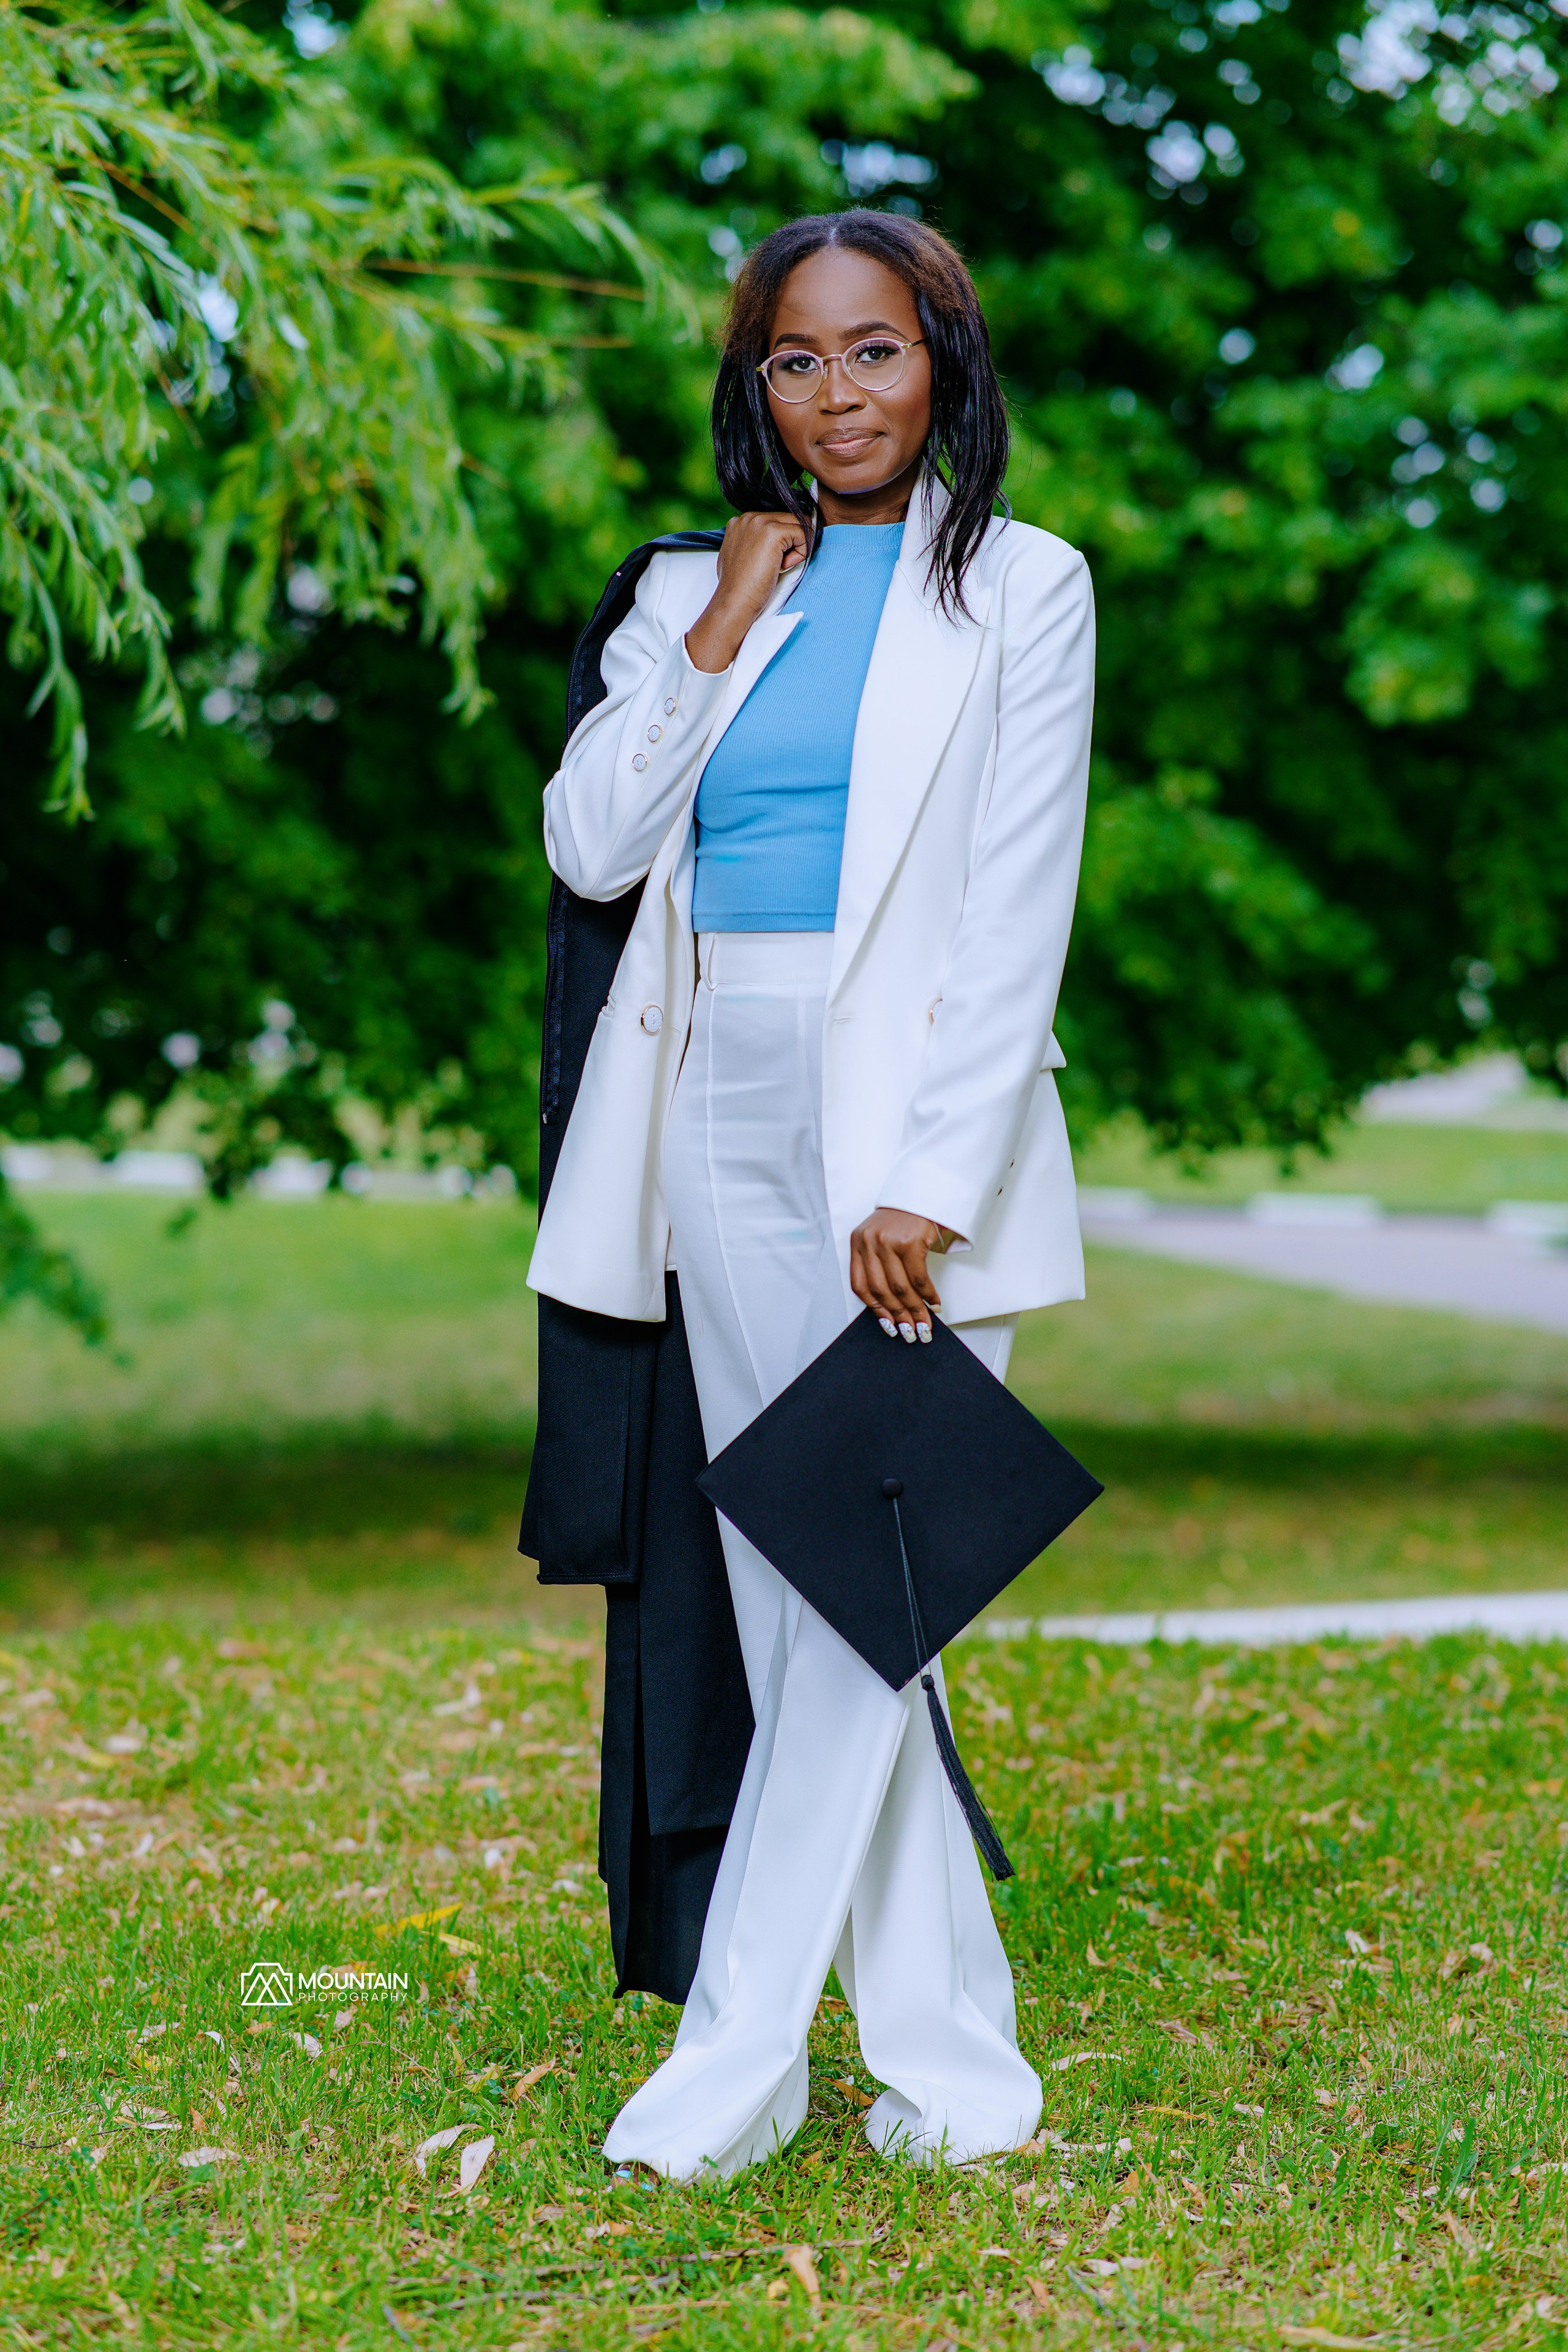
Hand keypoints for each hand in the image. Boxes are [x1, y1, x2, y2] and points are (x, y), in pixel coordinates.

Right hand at [684, 511, 809, 672]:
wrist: (735, 600)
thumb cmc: (739, 585)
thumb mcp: (741, 554)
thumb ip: (754, 541)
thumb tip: (774, 542)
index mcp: (741, 520)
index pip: (776, 520)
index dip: (782, 541)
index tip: (772, 560)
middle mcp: (750, 516)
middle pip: (789, 519)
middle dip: (792, 541)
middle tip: (779, 564)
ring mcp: (761, 522)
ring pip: (799, 525)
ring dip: (797, 547)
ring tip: (779, 566)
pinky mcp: (774, 532)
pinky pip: (804, 534)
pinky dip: (801, 553)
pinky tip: (783, 566)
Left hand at [850, 1207, 945, 1343]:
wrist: (924, 1191)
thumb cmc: (903, 1217)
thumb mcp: (882, 1238)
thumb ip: (880, 1265)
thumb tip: (891, 1305)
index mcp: (858, 1243)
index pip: (860, 1285)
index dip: (875, 1310)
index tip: (888, 1325)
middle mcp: (869, 1241)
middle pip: (881, 1290)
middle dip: (898, 1315)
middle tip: (910, 1331)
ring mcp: (888, 1240)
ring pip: (900, 1287)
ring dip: (914, 1310)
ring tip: (924, 1323)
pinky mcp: (909, 1241)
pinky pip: (918, 1278)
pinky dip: (928, 1295)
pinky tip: (934, 1302)